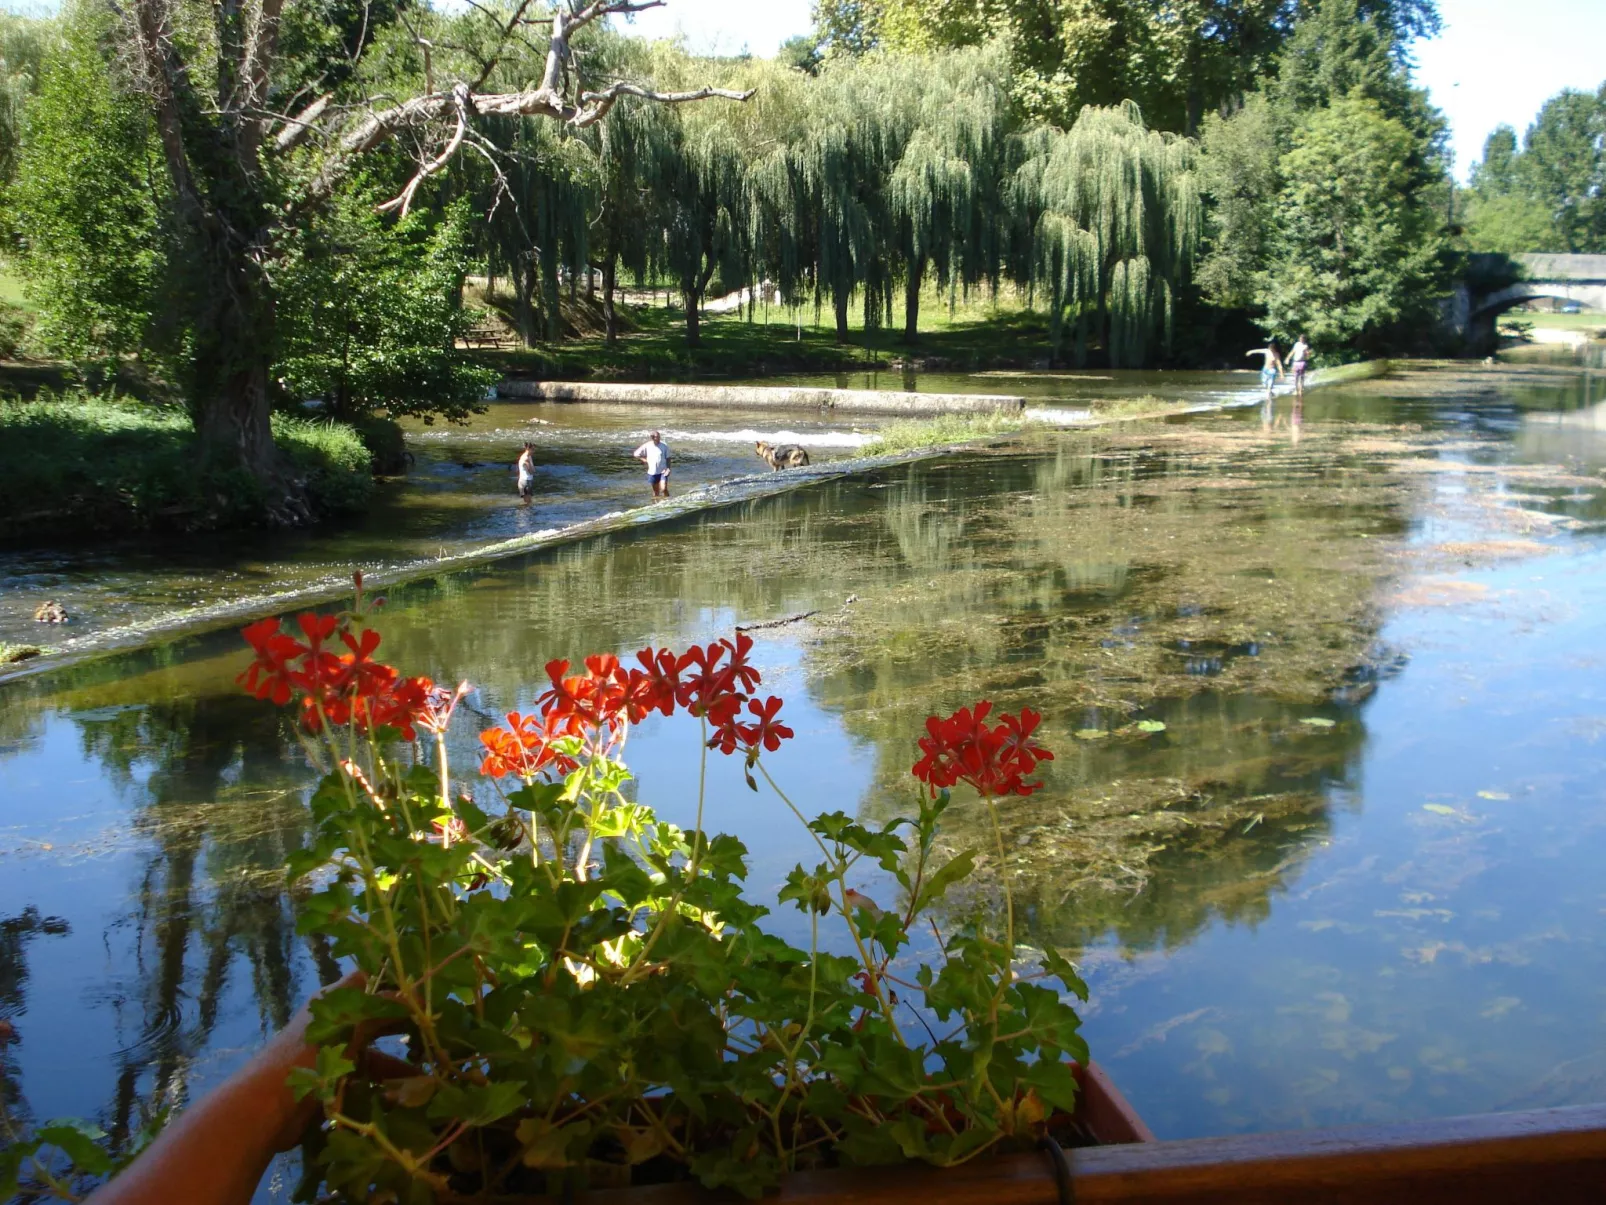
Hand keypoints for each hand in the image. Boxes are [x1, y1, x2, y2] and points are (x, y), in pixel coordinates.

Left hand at [247, 971, 410, 1152]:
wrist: (269, 1105)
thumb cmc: (311, 1053)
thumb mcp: (351, 1023)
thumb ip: (384, 1007)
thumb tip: (416, 997)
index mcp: (335, 1001)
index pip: (370, 981)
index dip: (396, 983)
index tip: (425, 992)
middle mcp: (336, 1023)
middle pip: (376, 1018)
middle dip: (404, 1025)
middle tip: (434, 1033)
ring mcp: (335, 1053)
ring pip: (374, 1052)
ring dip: (398, 1062)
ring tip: (426, 1074)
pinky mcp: (334, 1082)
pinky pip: (366, 1078)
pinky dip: (385, 1084)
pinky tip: (405, 1095)